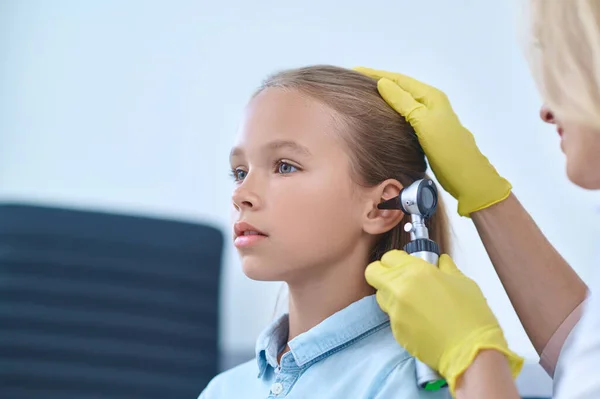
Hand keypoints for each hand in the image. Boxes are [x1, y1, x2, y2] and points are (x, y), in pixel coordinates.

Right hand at [354, 67, 510, 216]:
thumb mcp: (424, 123)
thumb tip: (382, 83)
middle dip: (378, 82)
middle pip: (400, 88)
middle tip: (355, 80)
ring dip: (383, 96)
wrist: (467, 178)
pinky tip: (380, 116)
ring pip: (401, 102)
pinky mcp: (426, 133)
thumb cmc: (447, 149)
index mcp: (430, 97)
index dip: (377, 74)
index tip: (355, 71)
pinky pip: (403, 116)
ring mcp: (429, 118)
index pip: (399, 80)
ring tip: (363, 95)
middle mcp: (430, 104)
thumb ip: (403, 102)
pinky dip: (390, 112)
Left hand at [365, 250, 522, 394]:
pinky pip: (391, 317)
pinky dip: (401, 316)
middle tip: (398, 278)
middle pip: (373, 272)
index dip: (397, 260)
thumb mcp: (463, 282)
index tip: (405, 265)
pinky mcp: (395, 330)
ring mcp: (395, 310)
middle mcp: (400, 288)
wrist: (470, 351)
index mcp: (416, 271)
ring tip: (413, 302)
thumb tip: (441, 262)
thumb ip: (446, 268)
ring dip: (391, 295)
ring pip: (380, 295)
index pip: (389, 256)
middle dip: (382, 273)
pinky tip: (420, 321)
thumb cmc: (471, 316)